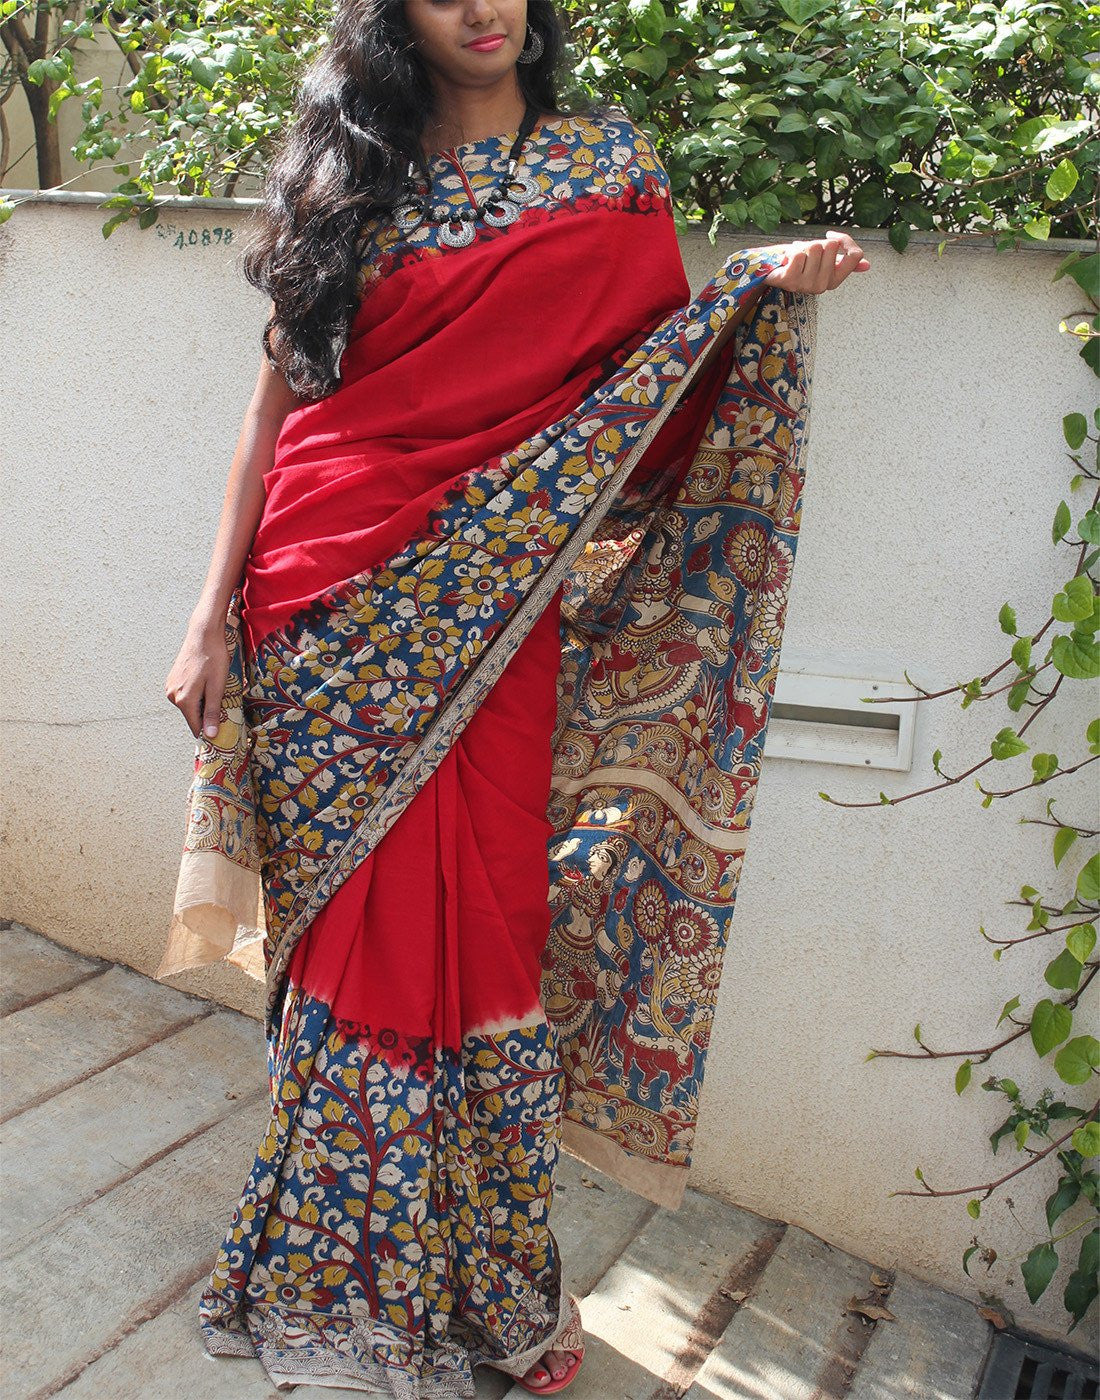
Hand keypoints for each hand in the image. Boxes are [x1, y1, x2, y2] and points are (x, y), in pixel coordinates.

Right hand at [165, 621, 229, 739]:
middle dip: (206, 714)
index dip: (209, 730)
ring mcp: (170, 687)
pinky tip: (205, 681)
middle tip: (222, 701)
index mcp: (184, 700)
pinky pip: (185, 695)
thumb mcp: (217, 687)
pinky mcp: (172, 680)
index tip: (222, 731)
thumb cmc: (213, 658)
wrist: (203, 634)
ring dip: (201, 702)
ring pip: (189, 705)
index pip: (196, 727)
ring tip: (213, 687)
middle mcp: (172, 695)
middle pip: (192, 716)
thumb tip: (210, 735)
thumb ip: (212, 712)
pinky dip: (196, 694)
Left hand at [763, 230, 869, 291]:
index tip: (831, 236)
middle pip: (832, 247)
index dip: (845, 240)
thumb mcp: (824, 258)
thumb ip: (843, 261)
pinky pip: (799, 254)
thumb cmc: (798, 262)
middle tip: (806, 253)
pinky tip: (786, 260)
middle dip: (818, 243)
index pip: (854, 255)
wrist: (771, 268)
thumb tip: (866, 265)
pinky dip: (792, 250)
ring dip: (803, 246)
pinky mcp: (790, 282)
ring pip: (815, 248)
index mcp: (834, 280)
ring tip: (795, 257)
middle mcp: (822, 286)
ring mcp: (806, 286)